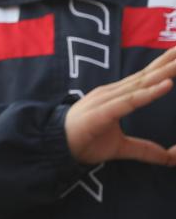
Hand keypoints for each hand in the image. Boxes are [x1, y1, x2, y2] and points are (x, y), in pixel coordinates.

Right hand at [63, 51, 175, 166]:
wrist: (53, 148)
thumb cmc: (84, 142)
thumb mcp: (121, 147)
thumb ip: (144, 150)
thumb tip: (168, 158)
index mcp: (117, 95)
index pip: (145, 78)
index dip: (164, 65)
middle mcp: (113, 92)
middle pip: (147, 75)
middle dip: (169, 60)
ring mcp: (107, 100)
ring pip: (142, 83)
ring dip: (166, 71)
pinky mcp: (103, 112)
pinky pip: (130, 101)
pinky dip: (149, 93)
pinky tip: (167, 85)